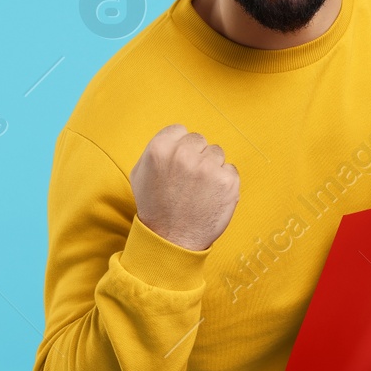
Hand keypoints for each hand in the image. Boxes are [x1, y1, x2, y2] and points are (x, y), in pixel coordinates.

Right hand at [130, 124, 239, 250]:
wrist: (172, 240)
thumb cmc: (156, 208)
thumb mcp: (140, 174)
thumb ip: (156, 149)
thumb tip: (174, 137)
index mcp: (160, 148)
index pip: (180, 130)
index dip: (180, 147)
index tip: (179, 164)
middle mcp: (184, 154)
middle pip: (199, 140)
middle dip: (196, 156)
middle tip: (188, 181)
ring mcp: (208, 168)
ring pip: (217, 153)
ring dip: (211, 168)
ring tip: (199, 190)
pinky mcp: (227, 181)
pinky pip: (230, 170)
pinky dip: (224, 182)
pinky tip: (211, 196)